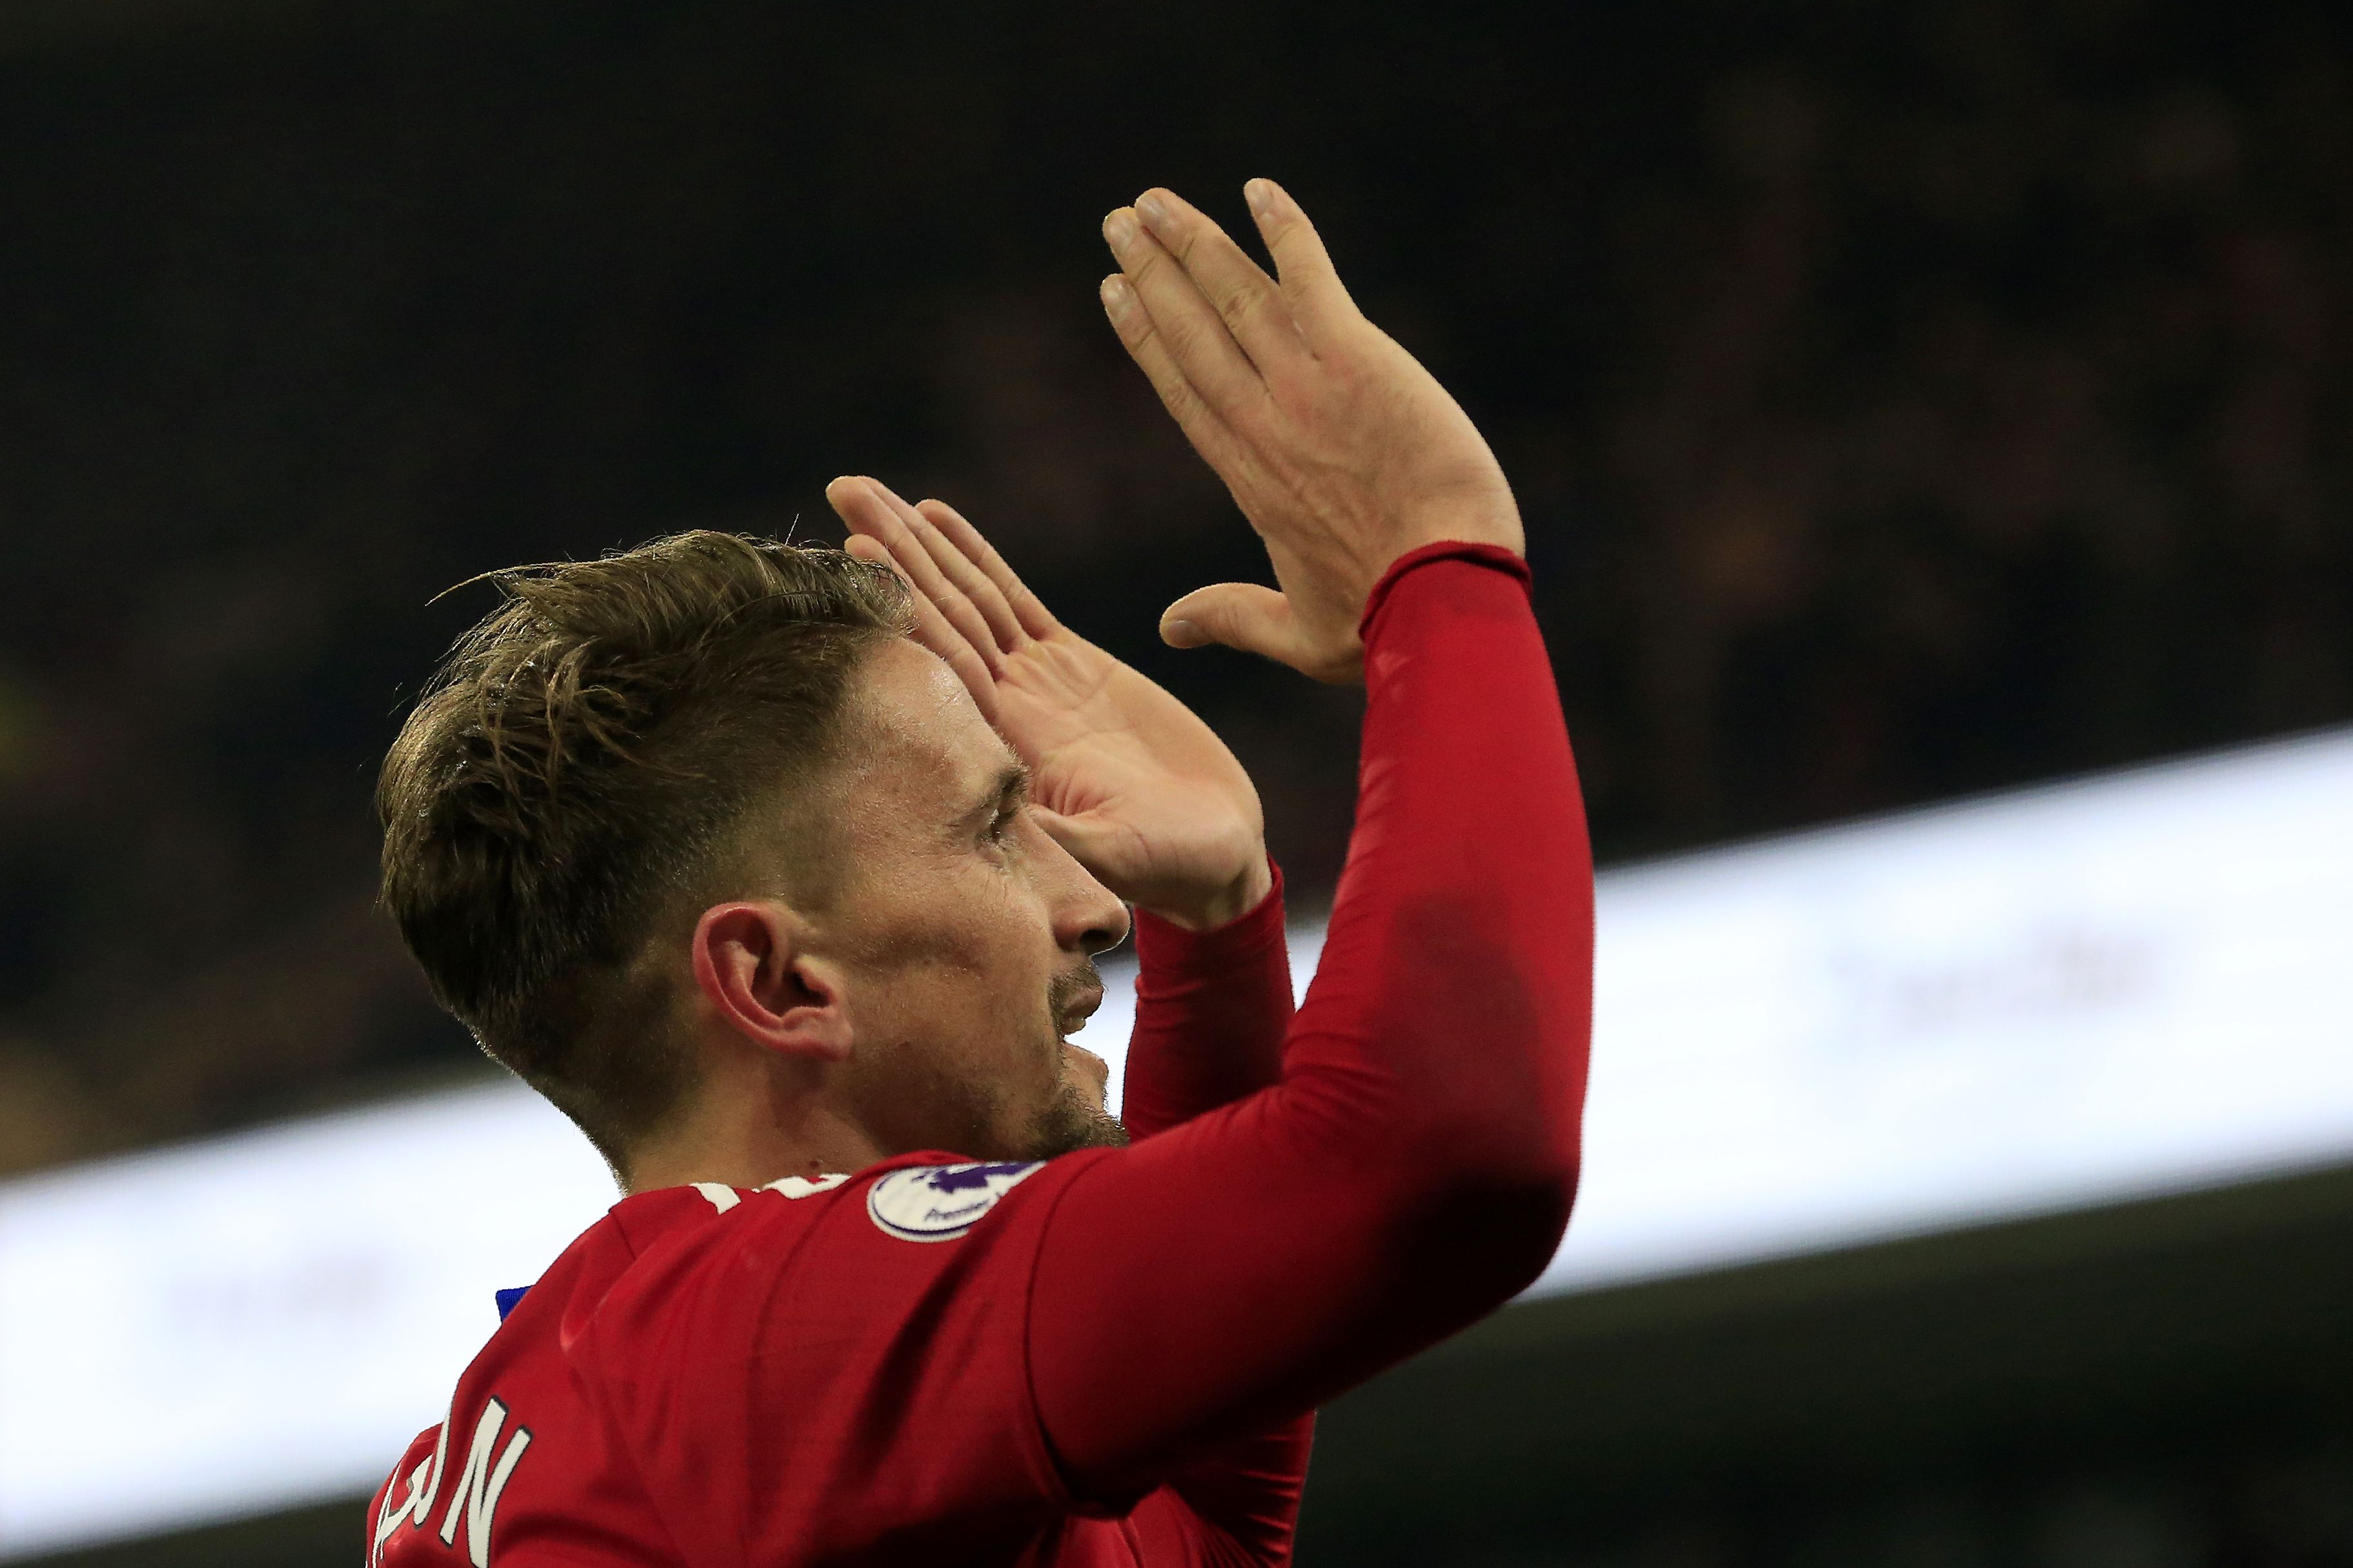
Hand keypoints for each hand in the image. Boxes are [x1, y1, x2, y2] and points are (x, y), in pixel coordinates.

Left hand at [826, 476, 1272, 930]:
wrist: (1210, 853)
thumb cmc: (1167, 866)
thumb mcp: (1112, 856)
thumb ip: (1058, 835)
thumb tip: (1001, 817)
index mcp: (1007, 748)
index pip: (943, 662)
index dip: (903, 606)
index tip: (855, 556)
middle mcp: (1007, 707)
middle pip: (940, 613)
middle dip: (892, 552)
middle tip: (843, 488)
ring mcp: (1034, 682)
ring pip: (966, 597)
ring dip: (918, 543)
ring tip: (868, 490)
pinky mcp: (1071, 664)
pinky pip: (1013, 598)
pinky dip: (975, 555)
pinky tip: (934, 516)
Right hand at [1099, 179, 1523, 682]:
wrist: (1443, 595)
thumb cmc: (1382, 623)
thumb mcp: (1300, 635)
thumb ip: (1233, 618)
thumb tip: (1168, 627)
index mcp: (1248, 477)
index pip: (1183, 390)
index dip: (1146, 336)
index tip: (1116, 292)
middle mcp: (1262, 422)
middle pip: (1191, 332)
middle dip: (1152, 272)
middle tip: (1118, 222)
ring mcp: (1305, 387)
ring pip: (1233, 298)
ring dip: (1193, 242)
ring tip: (1153, 200)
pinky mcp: (1357, 361)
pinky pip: (1312, 279)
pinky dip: (1285, 232)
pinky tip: (1259, 190)